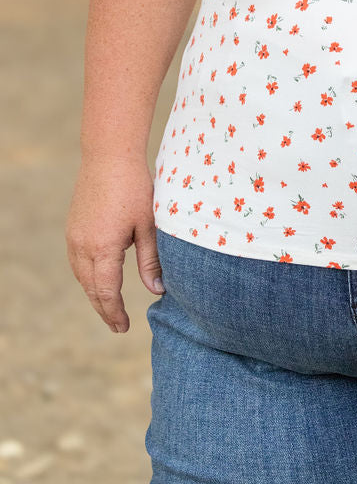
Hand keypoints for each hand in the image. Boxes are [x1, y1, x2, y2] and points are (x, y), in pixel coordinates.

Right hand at [66, 157, 163, 333]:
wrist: (109, 156)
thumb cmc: (135, 188)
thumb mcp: (148, 226)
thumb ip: (151, 260)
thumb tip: (157, 290)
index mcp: (103, 249)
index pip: (107, 292)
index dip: (115, 313)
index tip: (123, 328)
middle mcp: (83, 246)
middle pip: (91, 289)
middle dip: (104, 309)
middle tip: (117, 326)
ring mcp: (74, 237)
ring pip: (82, 277)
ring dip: (95, 293)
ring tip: (110, 306)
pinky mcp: (73, 228)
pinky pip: (77, 261)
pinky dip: (88, 276)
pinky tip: (99, 278)